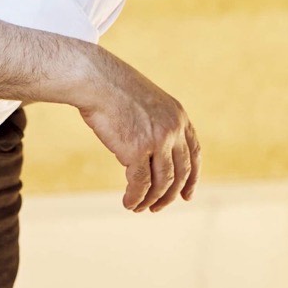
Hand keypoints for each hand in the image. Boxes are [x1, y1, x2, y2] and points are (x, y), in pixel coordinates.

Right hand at [76, 53, 200, 212]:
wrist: (94, 79)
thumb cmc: (112, 88)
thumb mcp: (145, 102)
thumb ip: (155, 123)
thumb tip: (152, 152)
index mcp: (178, 115)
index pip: (194, 153)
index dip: (192, 178)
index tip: (187, 195)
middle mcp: (173, 129)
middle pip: (180, 173)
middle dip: (170, 195)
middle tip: (158, 208)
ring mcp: (157, 140)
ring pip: (162, 183)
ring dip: (151, 200)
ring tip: (139, 208)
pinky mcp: (137, 150)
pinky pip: (140, 184)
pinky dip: (136, 198)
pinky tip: (128, 203)